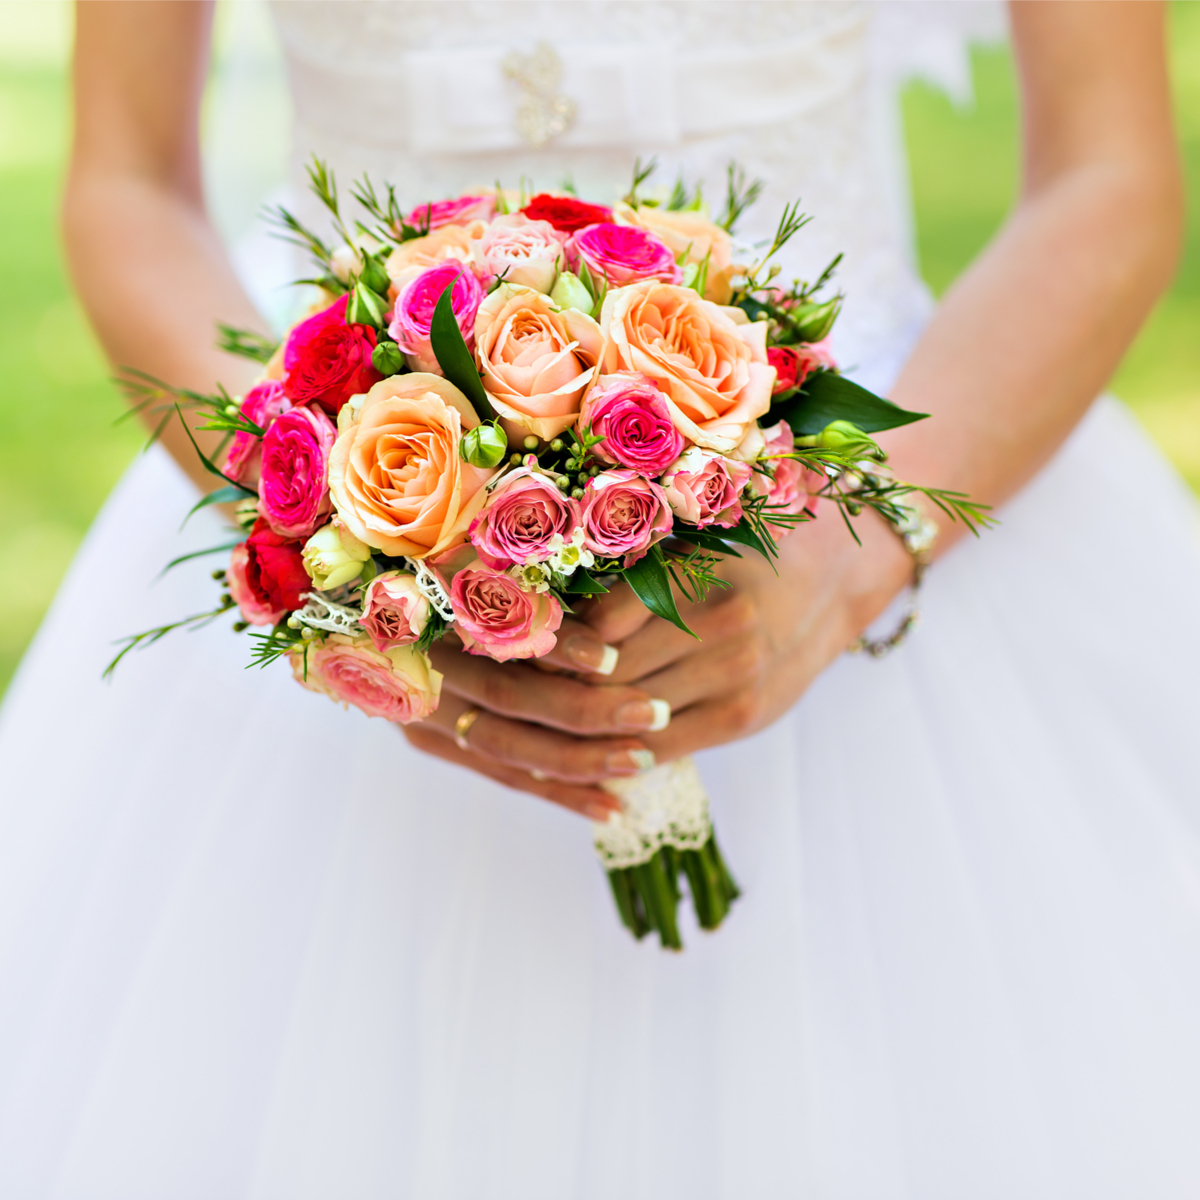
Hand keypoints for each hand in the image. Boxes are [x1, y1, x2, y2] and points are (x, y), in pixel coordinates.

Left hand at [402, 511, 911, 816]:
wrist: (836, 575)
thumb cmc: (747, 539)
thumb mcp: (684, 532)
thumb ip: (621, 564)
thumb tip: (525, 593)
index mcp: (699, 579)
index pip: (595, 632)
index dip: (537, 647)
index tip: (484, 648)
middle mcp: (721, 634)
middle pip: (606, 682)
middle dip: (539, 692)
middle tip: (477, 693)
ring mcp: (737, 684)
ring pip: (628, 721)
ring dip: (566, 728)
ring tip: (507, 722)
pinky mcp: (743, 719)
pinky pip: (659, 748)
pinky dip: (611, 750)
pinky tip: (572, 744)